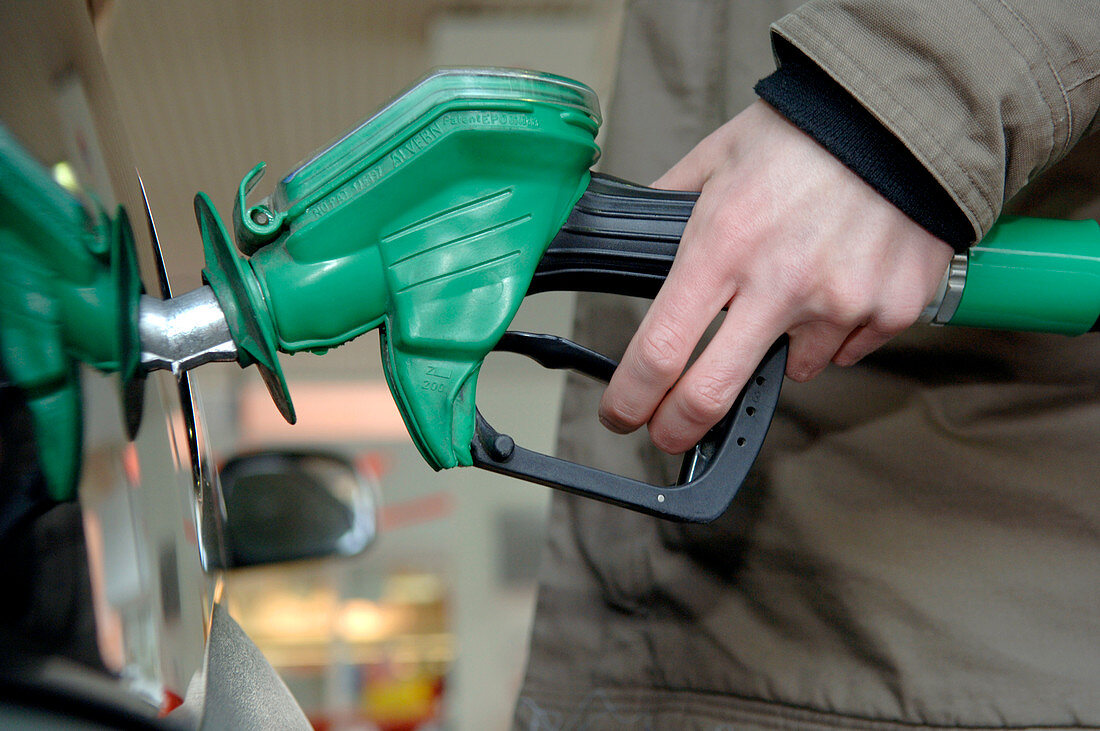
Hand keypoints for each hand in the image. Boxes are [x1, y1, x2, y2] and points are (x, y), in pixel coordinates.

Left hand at [598, 100, 954, 453]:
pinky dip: (836, 330)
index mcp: (721, 247)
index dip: (631, 398)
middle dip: (679, 427)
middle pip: (710, 395)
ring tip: (794, 288)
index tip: (622, 413)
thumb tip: (636, 228)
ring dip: (780, 347)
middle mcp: (778, 285)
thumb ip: (669, 201)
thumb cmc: (804, 133)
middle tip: (670, 431)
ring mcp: (839, 304)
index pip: (659, 350)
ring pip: (793, 370)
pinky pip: (848, 349)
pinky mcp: (890, 310)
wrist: (903, 114)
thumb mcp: (716, 157)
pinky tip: (839, 282)